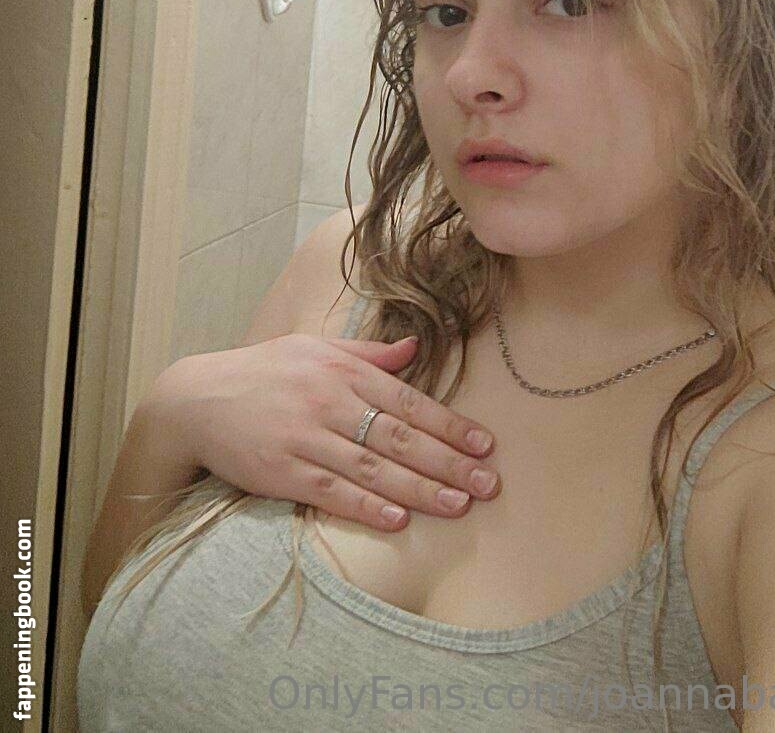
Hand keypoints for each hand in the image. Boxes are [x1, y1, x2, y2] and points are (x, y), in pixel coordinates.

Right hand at [148, 332, 499, 530]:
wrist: (196, 399)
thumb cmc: (265, 371)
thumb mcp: (315, 348)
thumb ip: (368, 352)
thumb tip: (415, 347)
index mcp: (343, 369)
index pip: (409, 401)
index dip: (450, 425)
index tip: (484, 445)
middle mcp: (329, 401)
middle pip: (400, 437)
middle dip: (449, 461)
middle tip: (488, 483)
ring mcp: (305, 437)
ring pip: (373, 468)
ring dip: (420, 488)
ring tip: (459, 504)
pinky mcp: (282, 471)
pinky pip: (331, 491)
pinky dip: (366, 505)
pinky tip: (398, 518)